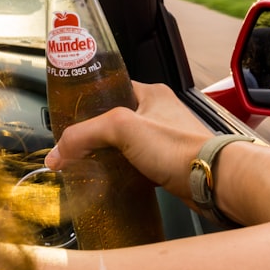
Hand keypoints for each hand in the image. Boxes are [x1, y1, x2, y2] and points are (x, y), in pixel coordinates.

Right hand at [44, 82, 211, 202]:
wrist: (212, 180)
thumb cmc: (178, 147)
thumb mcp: (122, 129)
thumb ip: (85, 135)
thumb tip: (57, 152)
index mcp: (150, 93)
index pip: (110, 89)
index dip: (87, 102)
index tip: (69, 116)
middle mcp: (157, 113)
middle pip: (115, 119)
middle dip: (95, 134)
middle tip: (75, 145)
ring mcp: (163, 139)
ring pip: (126, 143)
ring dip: (108, 154)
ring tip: (87, 163)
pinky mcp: (166, 163)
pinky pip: (137, 164)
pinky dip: (123, 171)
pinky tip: (111, 180)